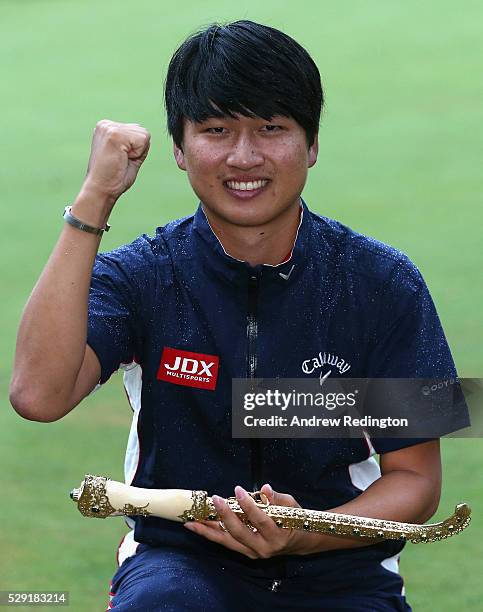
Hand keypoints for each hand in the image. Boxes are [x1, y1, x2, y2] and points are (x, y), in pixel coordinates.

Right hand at [82, 119, 150, 206]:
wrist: (100, 189)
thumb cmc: (114, 177)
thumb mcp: (127, 155)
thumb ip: (135, 143)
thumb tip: (146, 134)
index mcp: (107, 128)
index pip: (137, 132)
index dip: (136, 150)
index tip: (121, 159)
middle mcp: (106, 124)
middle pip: (142, 131)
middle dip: (138, 150)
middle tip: (121, 161)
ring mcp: (109, 127)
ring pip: (144, 135)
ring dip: (137, 152)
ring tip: (121, 160)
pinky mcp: (114, 134)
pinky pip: (143, 140)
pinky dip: (137, 154)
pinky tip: (122, 159)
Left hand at [183, 483, 318, 558]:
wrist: (301, 542)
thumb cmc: (297, 520)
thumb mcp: (292, 505)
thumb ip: (277, 497)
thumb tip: (264, 488)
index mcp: (277, 536)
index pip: (260, 520)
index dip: (248, 505)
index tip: (238, 490)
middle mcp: (263, 548)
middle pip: (239, 533)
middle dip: (224, 515)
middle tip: (214, 499)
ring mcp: (252, 552)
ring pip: (227, 541)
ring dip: (208, 530)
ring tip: (191, 521)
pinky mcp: (245, 552)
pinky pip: (226, 543)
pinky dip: (211, 534)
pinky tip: (198, 526)